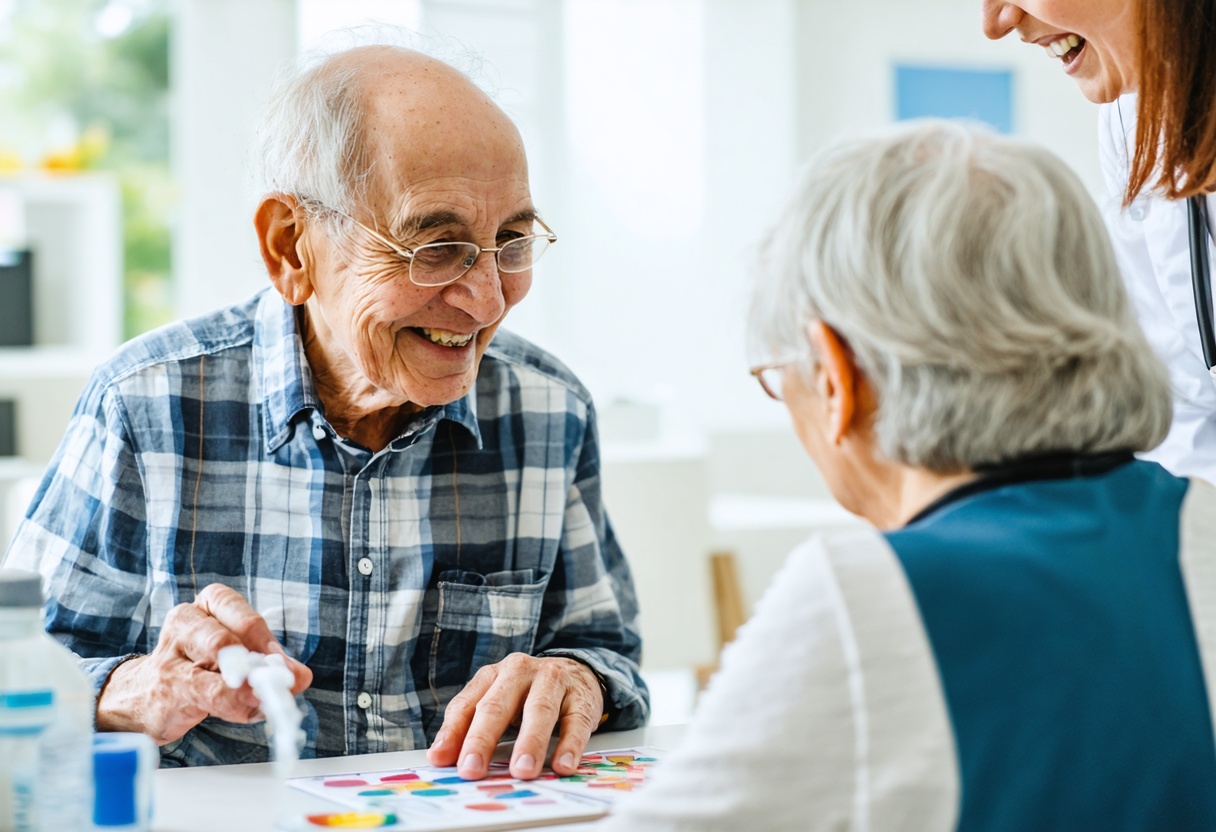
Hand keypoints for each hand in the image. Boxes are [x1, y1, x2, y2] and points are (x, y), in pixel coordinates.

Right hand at [96, 583, 312, 744]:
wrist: (145, 697)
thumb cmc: (200, 668)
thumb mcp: (236, 656)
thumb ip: (268, 662)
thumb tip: (301, 676)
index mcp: (207, 605)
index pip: (233, 607)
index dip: (261, 636)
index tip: (280, 662)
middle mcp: (185, 621)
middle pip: (222, 637)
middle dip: (255, 661)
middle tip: (278, 681)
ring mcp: (170, 654)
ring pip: (212, 665)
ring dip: (245, 685)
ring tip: (265, 698)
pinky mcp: (167, 687)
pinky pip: (205, 693)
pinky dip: (234, 704)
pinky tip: (248, 711)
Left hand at [425, 653, 603, 780]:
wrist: (576, 672)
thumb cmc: (527, 694)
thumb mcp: (497, 702)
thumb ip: (469, 726)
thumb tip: (441, 758)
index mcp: (492, 675)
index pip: (467, 704)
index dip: (453, 732)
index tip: (441, 760)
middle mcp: (520, 672)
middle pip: (498, 705)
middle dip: (483, 739)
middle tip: (472, 769)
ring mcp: (553, 681)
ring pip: (539, 710)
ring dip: (530, 742)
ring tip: (522, 771)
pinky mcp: (581, 696)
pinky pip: (575, 722)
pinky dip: (570, 745)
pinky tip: (563, 765)